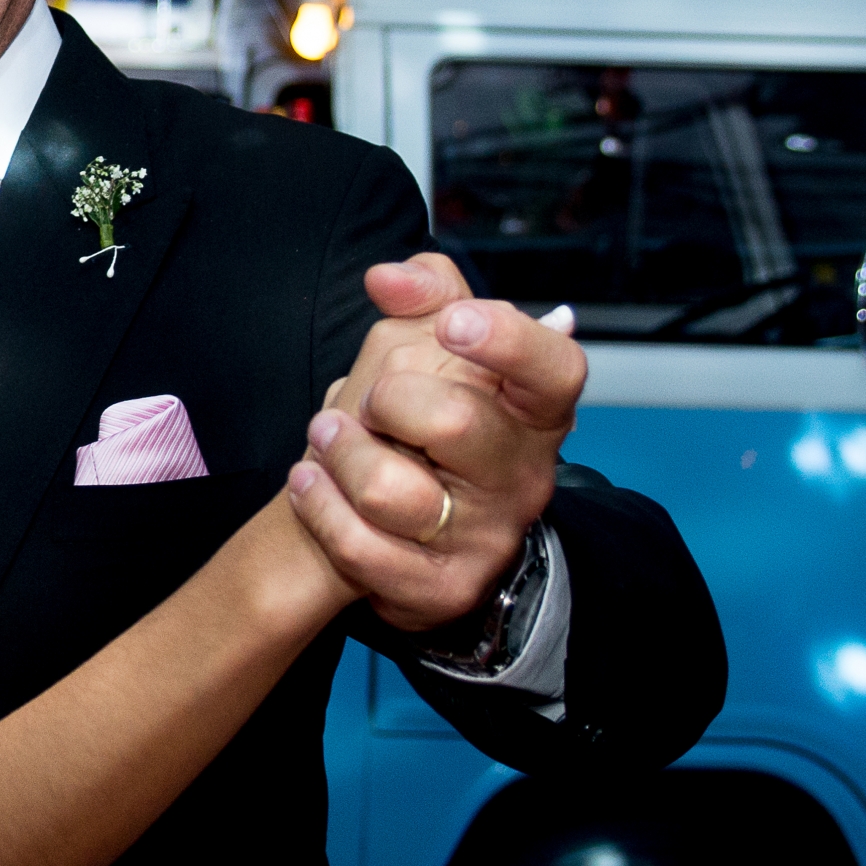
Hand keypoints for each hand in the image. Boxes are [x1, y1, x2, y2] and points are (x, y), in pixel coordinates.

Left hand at [285, 254, 585, 631]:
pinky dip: (319, 507)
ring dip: (339, 455)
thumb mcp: (436, 353)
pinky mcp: (440, 587)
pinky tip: (310, 483)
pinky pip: (361, 547)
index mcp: (533, 410)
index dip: (507, 340)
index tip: (452, 324)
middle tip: (366, 402)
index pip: (555, 369)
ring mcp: (485, 537)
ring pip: (394, 491)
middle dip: (385, 399)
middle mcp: (522, 476)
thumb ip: (427, 296)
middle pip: (456, 422)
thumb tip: (388, 278)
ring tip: (326, 441)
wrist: (411, 534)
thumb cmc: (424, 429)